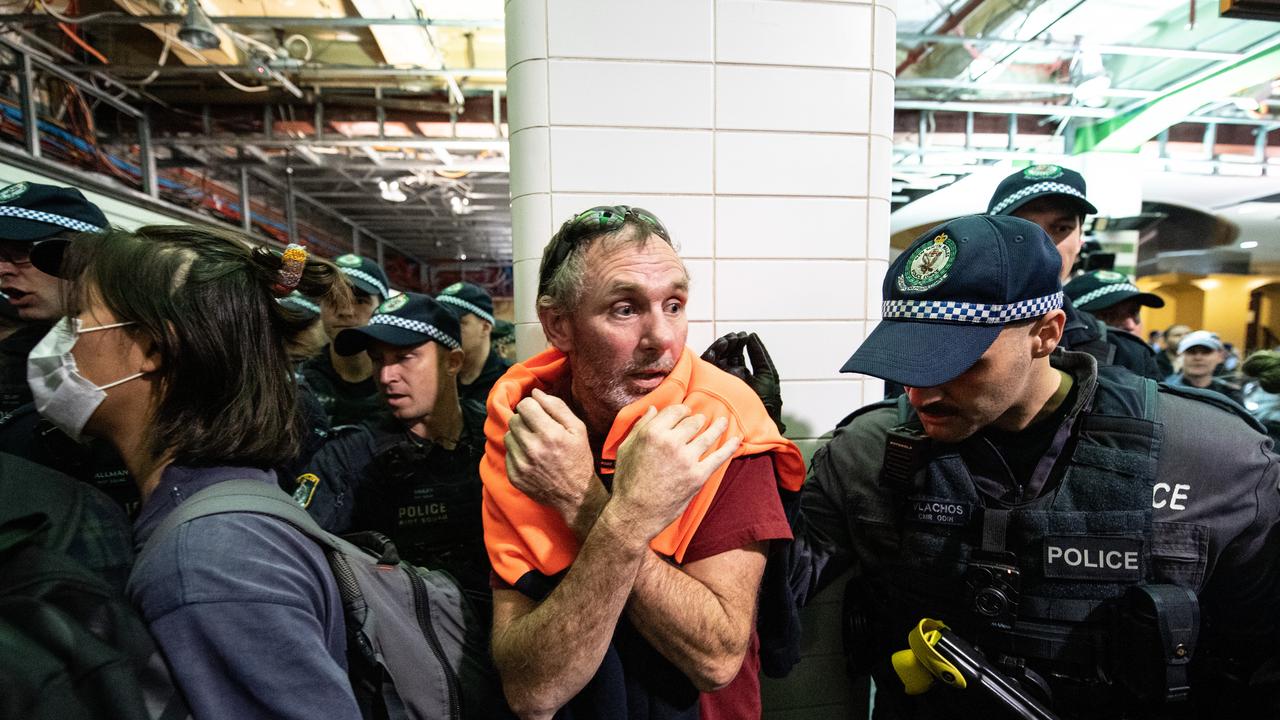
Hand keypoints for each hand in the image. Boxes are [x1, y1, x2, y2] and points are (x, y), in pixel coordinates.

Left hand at [505, 388, 602, 532]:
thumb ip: (556, 407)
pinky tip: (532, 458)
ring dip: (519, 436)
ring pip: (508, 435)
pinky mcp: (514, 476)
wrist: (576, 495)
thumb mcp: (577, 429)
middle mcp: (532, 449)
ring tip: (535, 444)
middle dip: (525, 420)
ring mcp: (521, 464)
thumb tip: (535, 393)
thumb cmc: (579, 459)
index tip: (539, 414)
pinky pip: (507, 453)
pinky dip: (517, 452)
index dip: (532, 407)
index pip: (525, 406)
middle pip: (514, 419)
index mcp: (549, 434)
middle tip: (538, 429)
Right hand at [609, 404, 740, 540]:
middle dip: (698, 420)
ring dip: (718, 427)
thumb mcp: (626, 448)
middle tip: (701, 420)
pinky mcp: (698, 476)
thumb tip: (653, 409)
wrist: (635, 513)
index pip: (675, 411)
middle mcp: (671, 442)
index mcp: (652, 433)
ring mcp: (686, 459)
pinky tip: (738, 439)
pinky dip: (730, 447)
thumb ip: (640, 426)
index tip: (686, 412)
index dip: (682, 410)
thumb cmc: (627, 481)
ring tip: (723, 422)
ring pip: (708, 436)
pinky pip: (719, 457)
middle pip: (693, 422)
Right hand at [701, 331, 785, 432]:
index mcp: (740, 374)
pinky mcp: (710, 384)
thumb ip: (760, 355)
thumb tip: (752, 336)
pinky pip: (707, 366)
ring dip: (721, 346)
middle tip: (735, 337)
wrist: (759, 421)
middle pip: (724, 355)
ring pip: (715, 358)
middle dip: (729, 343)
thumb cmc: (767, 402)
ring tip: (730, 340)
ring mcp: (718, 381)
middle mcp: (728, 377)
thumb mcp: (767, 374)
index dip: (738, 343)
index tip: (744, 336)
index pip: (735, 355)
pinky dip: (713, 354)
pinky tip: (721, 347)